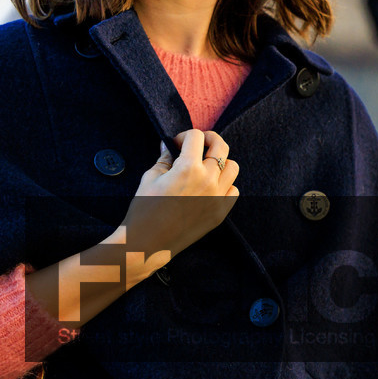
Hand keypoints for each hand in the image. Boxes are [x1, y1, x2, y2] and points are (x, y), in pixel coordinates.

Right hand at [119, 129, 238, 274]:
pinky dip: (225, 185)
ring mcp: (217, 197)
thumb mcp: (150, 178)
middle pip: (220, 146)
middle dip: (208, 139)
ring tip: (205, 167)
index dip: (184, 136)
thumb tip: (167, 146)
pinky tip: (210, 187)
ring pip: (232, 166)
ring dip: (220, 161)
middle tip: (198, 144)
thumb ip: (164, 159)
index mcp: (188, 168)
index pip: (196, 136)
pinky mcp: (220, 212)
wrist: (148, 242)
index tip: (176, 144)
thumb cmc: (144, 209)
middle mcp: (207, 180)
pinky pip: (233, 190)